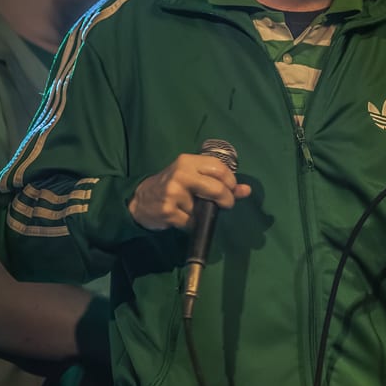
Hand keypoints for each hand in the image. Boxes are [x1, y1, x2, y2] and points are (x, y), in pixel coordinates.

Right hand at [128, 154, 251, 230]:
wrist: (139, 200)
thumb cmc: (172, 186)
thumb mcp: (193, 178)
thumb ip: (220, 182)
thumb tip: (247, 190)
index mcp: (188, 161)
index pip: (219, 168)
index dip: (231, 181)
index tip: (231, 189)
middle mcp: (181, 174)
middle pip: (217, 188)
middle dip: (227, 199)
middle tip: (226, 205)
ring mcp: (173, 193)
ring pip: (204, 208)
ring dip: (203, 213)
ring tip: (192, 209)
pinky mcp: (169, 211)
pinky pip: (192, 222)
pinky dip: (192, 224)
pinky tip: (182, 217)